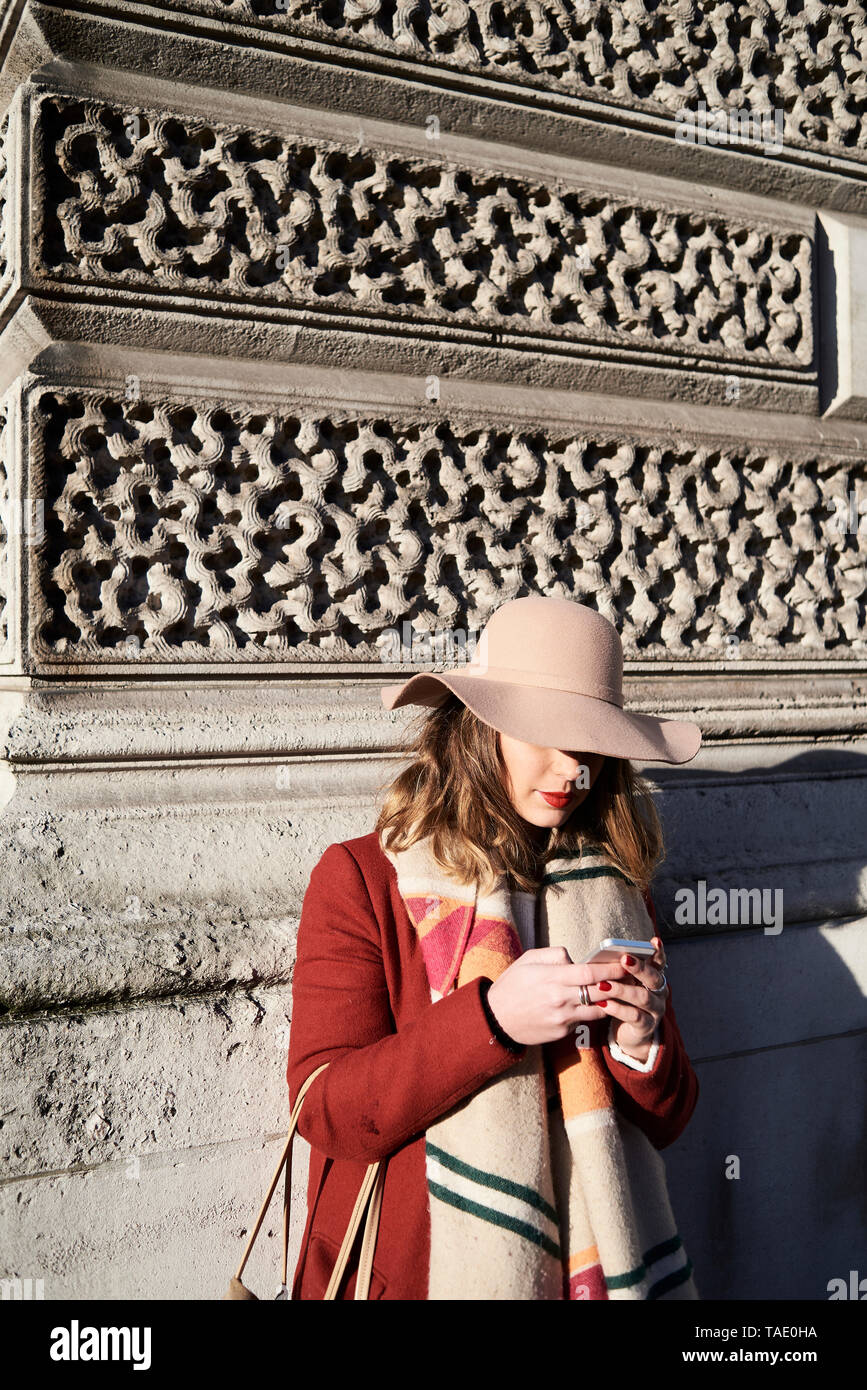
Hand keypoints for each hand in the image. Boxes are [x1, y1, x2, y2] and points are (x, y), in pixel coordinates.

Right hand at [486, 946, 630, 1046]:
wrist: (496, 1019)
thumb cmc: (512, 985)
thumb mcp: (528, 960)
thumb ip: (555, 955)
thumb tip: (577, 959)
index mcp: (552, 978)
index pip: (590, 973)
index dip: (610, 969)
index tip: (624, 963)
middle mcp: (560, 1000)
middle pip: (599, 992)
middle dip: (618, 984)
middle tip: (633, 977)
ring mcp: (562, 1019)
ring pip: (597, 1010)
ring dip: (611, 1001)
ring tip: (622, 992)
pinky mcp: (562, 1033)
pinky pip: (583, 1020)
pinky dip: (592, 1012)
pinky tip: (599, 1005)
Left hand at [604, 936, 667, 1059]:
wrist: (627, 1033)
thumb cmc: (624, 1001)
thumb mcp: (623, 984)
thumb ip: (618, 971)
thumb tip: (600, 956)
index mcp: (654, 978)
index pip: (659, 962)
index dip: (658, 952)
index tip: (654, 941)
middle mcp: (659, 993)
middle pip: (653, 978)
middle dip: (639, 968)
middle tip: (625, 959)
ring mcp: (655, 1010)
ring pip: (643, 997)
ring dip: (622, 989)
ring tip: (604, 984)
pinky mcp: (646, 1026)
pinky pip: (634, 1016)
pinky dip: (618, 1009)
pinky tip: (604, 1003)